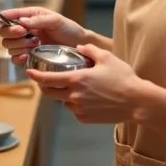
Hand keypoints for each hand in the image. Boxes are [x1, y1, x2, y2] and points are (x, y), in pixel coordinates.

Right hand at [0, 7, 86, 64]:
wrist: (78, 46)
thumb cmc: (69, 29)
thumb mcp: (56, 20)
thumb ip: (39, 20)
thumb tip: (22, 21)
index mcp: (30, 16)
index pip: (10, 15)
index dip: (7, 20)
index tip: (16, 26)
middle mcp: (25, 29)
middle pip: (5, 32)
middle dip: (13, 34)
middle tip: (25, 34)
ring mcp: (26, 43)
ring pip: (8, 46)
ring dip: (18, 46)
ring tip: (34, 44)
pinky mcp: (28, 56)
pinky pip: (14, 58)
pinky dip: (17, 58)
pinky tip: (26, 56)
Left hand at [27, 44, 143, 123]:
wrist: (136, 101)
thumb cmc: (123, 78)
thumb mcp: (107, 57)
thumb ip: (89, 50)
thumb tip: (79, 47)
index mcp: (77, 79)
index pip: (48, 79)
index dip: (36, 76)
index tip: (29, 72)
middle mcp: (74, 96)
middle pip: (50, 93)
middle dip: (44, 86)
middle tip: (44, 79)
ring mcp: (79, 109)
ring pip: (63, 102)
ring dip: (63, 94)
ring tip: (73, 87)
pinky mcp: (85, 118)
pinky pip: (74, 110)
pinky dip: (76, 103)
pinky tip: (87, 97)